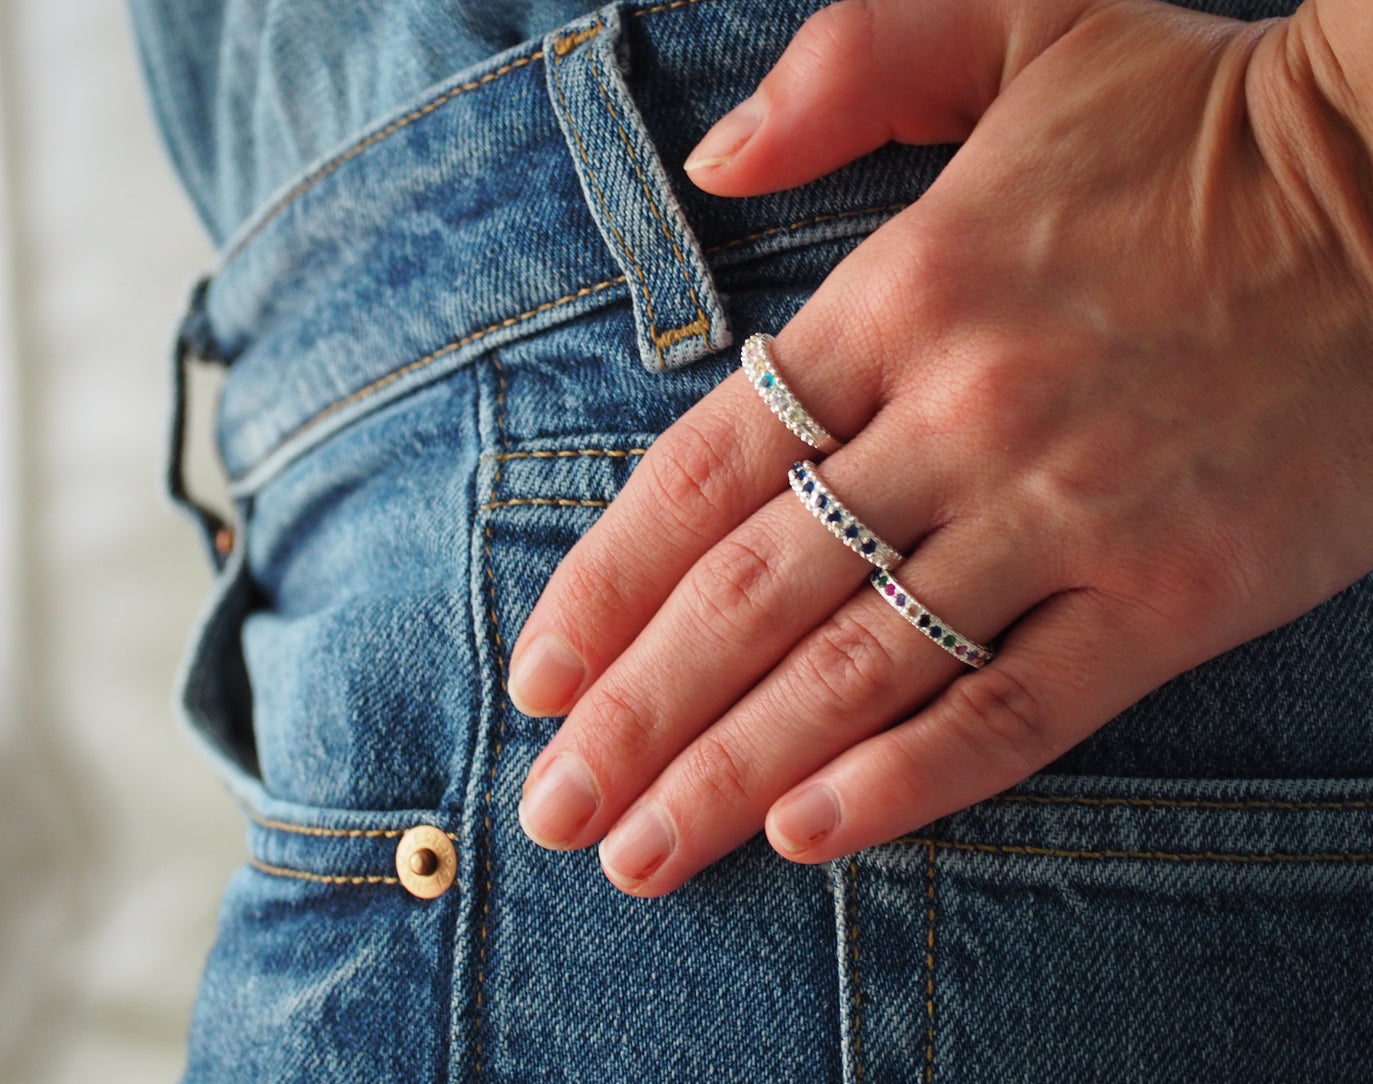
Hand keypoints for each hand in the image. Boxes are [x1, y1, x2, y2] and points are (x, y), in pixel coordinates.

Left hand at [509, 0, 1372, 895]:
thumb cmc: (1195, 118)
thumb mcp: (1013, 23)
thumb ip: (846, 69)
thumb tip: (714, 160)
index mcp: (902, 295)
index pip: (702, 473)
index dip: (604, 587)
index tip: (535, 679)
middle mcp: (963, 417)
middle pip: (753, 595)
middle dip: (638, 717)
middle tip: (554, 813)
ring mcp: (1068, 514)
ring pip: (860, 671)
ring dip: (732, 774)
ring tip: (641, 855)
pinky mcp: (1175, 594)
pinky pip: (1016, 709)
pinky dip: (909, 782)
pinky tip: (808, 837)